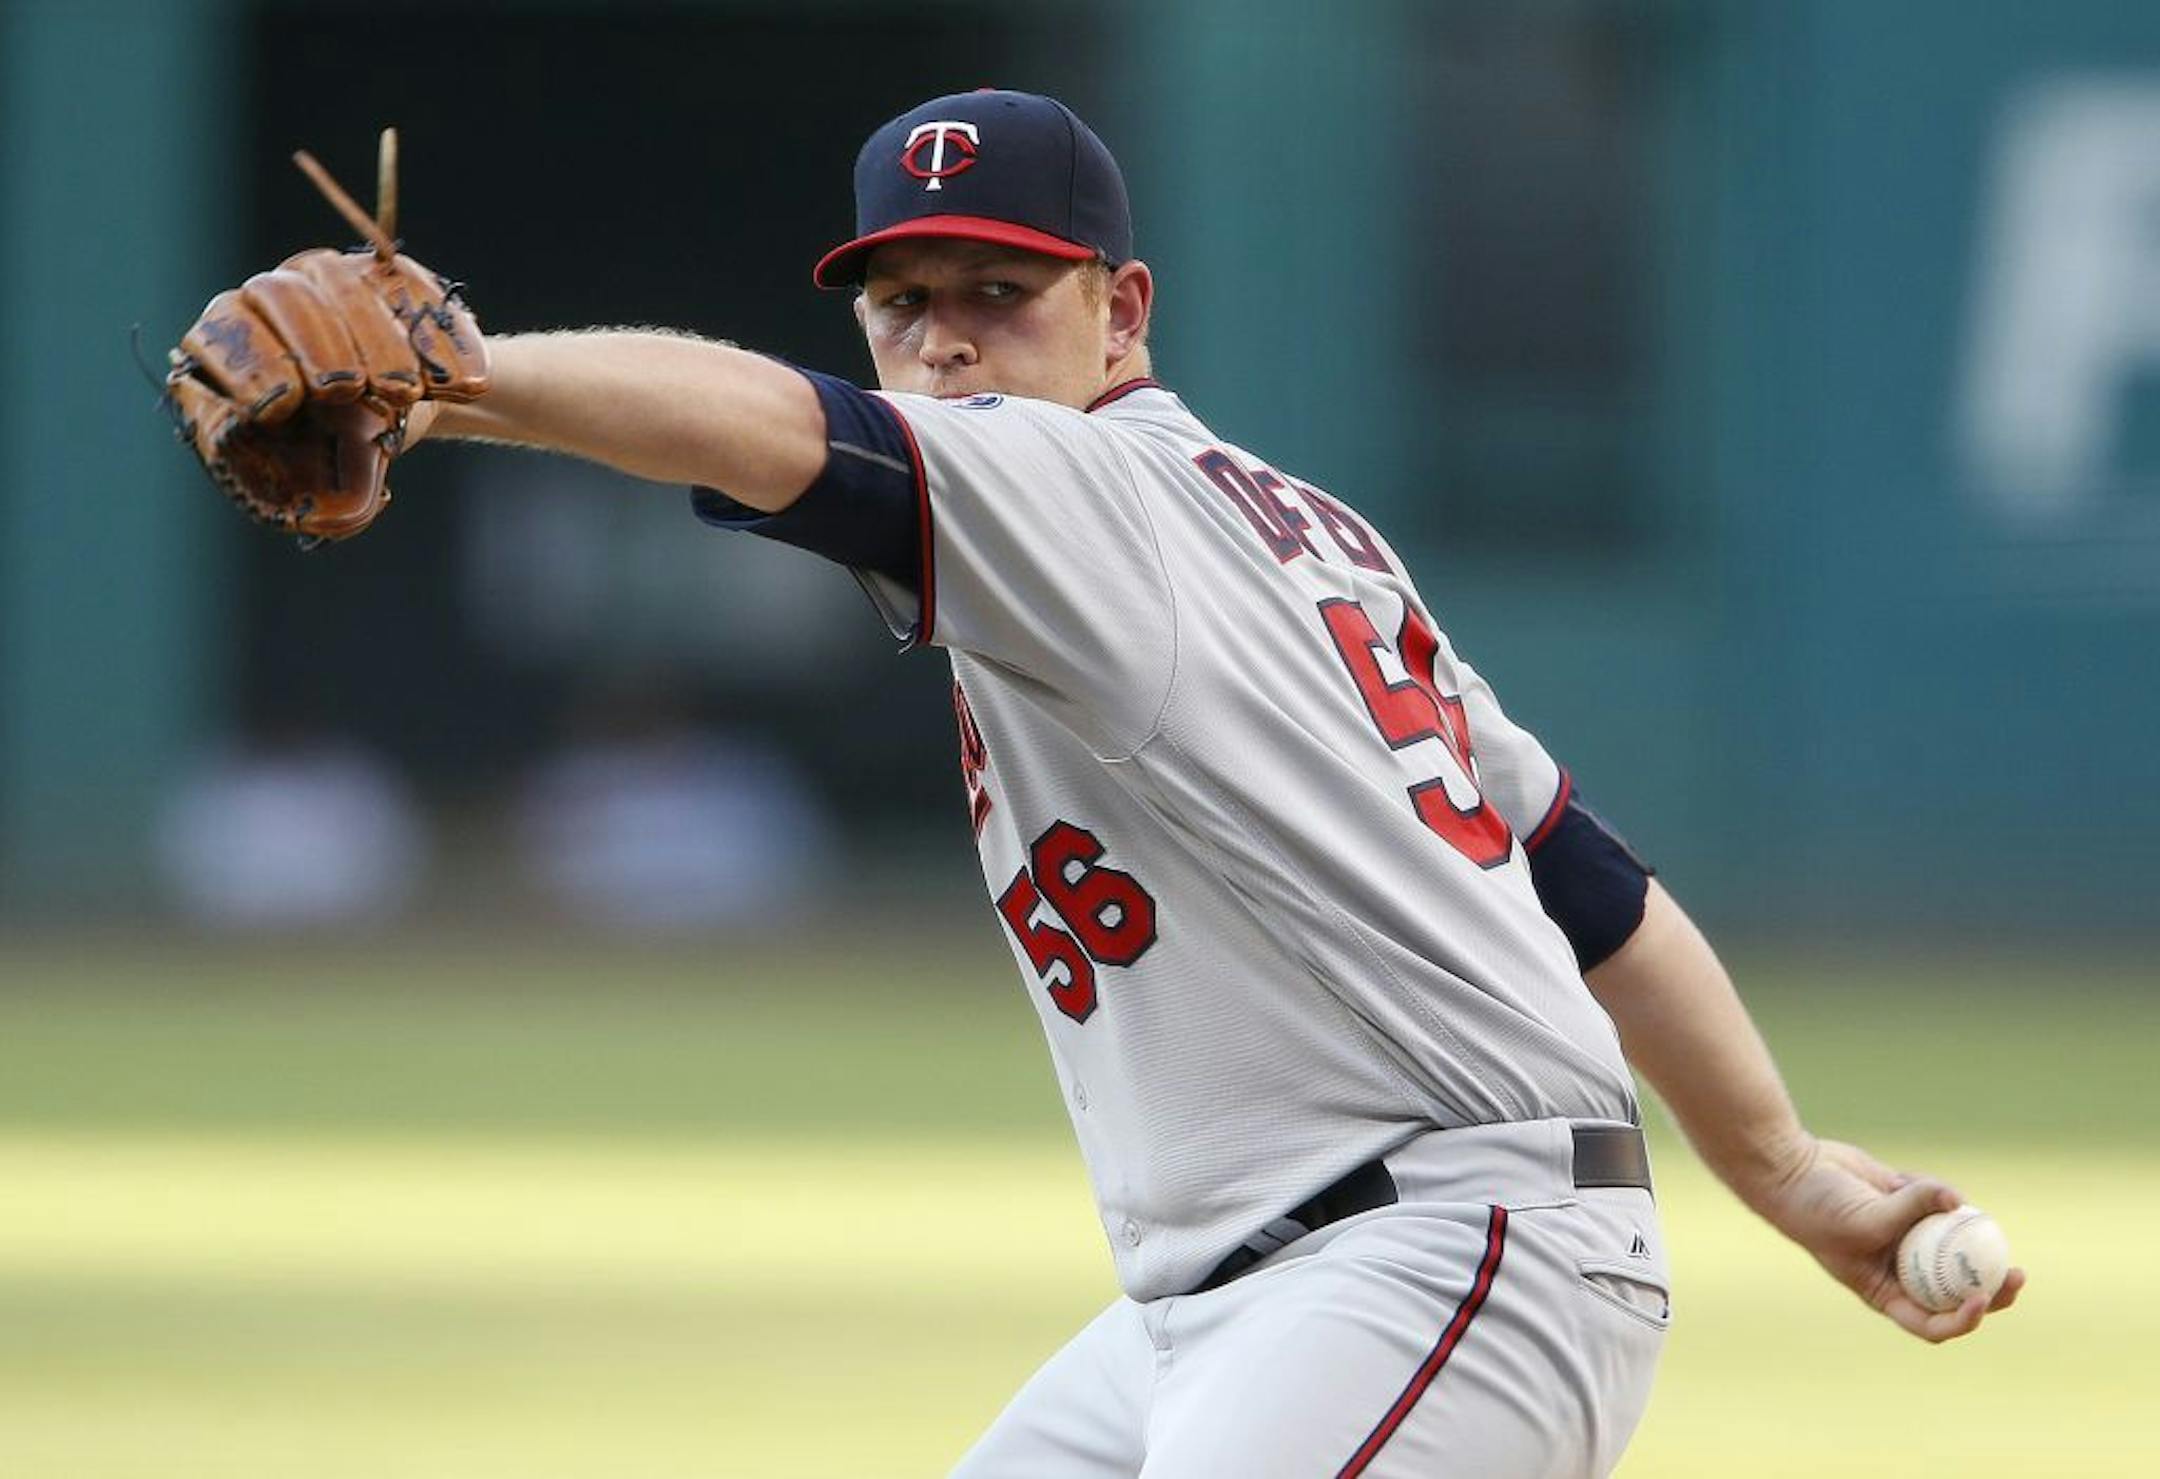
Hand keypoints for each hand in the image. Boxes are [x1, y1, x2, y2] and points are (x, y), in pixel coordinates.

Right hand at [1751, 1135, 2024, 1342]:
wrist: (1791, 1169)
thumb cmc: (1816, 1209)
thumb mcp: (1862, 1220)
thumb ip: (1910, 1210)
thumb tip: (1958, 1200)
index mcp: (1885, 1291)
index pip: (1933, 1321)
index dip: (1963, 1318)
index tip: (1982, 1298)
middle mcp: (1900, 1269)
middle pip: (1956, 1289)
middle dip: (1991, 1286)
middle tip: (2017, 1274)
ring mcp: (1905, 1236)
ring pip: (1953, 1244)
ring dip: (1970, 1235)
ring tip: (1980, 1217)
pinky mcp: (1906, 1204)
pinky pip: (1937, 1202)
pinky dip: (1936, 1192)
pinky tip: (1915, 1180)